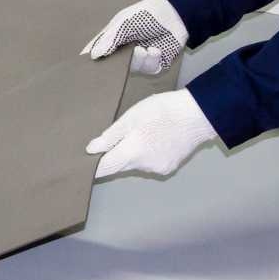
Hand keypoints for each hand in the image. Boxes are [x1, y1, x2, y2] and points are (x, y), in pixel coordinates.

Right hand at [81, 0, 188, 74]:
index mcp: (112, 38)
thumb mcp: (124, 23)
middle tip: (125, 57)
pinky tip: (156, 50)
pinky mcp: (154, 64)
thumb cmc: (146, 14)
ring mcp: (139, 58)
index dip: (90, 59)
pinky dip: (152, 60)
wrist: (175, 14)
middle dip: (120, 65)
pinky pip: (149, 70)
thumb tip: (93, 55)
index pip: (97, 50)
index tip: (86, 68)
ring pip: (133, 69)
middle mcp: (124, 50)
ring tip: (146, 48)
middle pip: (114, 65)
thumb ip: (109, 39)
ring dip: (139, 59)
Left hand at [86, 89, 216, 177]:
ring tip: (132, 135)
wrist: (197, 115)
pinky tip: (149, 140)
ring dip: (128, 155)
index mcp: (133, 153)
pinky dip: (143, 155)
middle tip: (102, 144)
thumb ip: (111, 136)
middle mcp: (145, 166)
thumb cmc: (160, 110)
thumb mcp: (131, 117)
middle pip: (120, 167)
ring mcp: (159, 169)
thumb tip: (91, 150)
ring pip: (134, 165)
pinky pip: (148, 164)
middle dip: (111, 158)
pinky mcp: (170, 167)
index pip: (106, 168)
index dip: (93, 168)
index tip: (82, 165)